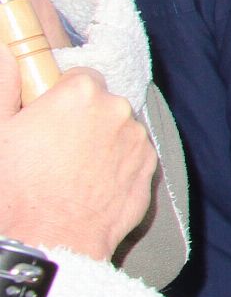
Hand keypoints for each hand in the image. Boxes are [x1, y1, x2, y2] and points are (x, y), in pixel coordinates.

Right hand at [0, 69, 154, 261]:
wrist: (47, 242)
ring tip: (69, 172)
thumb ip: (4, 84)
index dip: (60, 95)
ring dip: (100, 142)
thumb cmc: (15, 188)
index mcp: (80, 93)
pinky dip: (116, 165)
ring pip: (118, 130)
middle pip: (101, 104)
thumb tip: (7, 54)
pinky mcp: (149, 171)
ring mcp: (138, 142)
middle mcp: (118, 111)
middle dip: (81, 119)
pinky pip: (131, 157)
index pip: (79, 76)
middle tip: (51, 149)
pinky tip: (89, 185)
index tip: (46, 116)